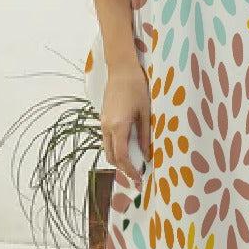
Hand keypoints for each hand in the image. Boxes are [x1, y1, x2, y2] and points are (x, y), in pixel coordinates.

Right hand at [100, 62, 150, 187]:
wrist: (121, 69)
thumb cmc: (137, 87)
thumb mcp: (145, 112)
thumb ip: (144, 135)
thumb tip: (146, 155)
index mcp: (118, 126)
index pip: (122, 156)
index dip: (130, 170)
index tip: (139, 179)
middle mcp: (107, 127)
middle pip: (111, 157)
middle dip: (123, 169)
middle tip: (136, 176)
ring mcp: (103, 123)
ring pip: (107, 149)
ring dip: (118, 159)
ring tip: (133, 165)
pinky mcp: (103, 118)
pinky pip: (107, 140)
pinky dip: (116, 149)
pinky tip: (127, 149)